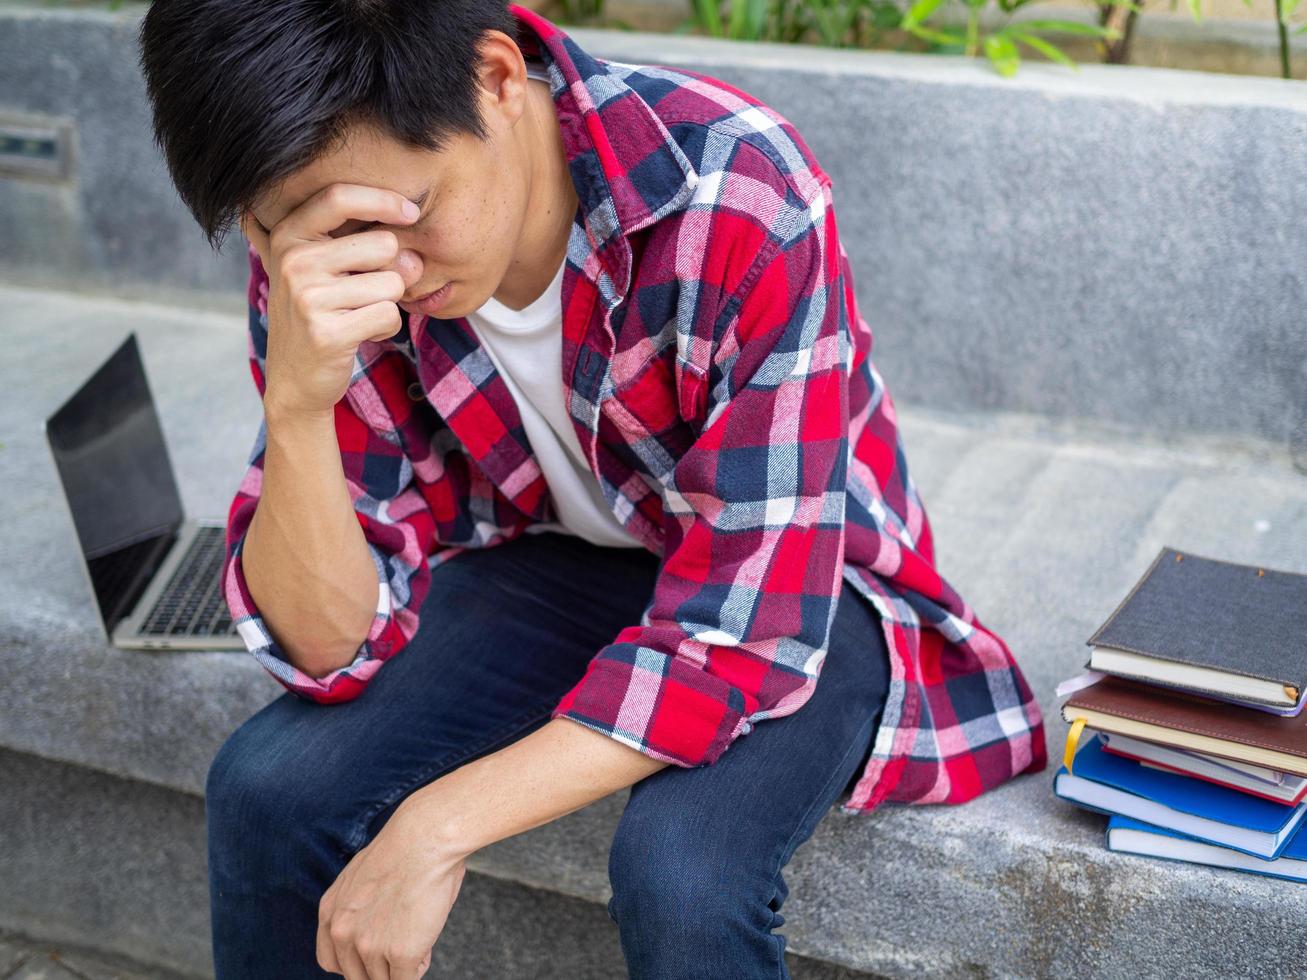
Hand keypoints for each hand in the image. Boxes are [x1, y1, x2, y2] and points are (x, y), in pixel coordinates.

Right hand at [239, 183, 426, 420]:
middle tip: (365, 292)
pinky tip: (360, 334)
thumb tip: (414, 258)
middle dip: (391, 271)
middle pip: (383, 245)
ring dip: (388, 303)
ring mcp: (307, 297)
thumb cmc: (319, 314)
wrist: (294, 378)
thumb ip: (367, 249)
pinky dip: (386, 328)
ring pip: (392, 283)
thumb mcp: (327, 270)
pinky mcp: (327, 332)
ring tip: (357, 315)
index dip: (383, 200)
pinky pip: (389, 315)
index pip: (339, 197)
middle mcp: (294, 261)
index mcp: (288, 236)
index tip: (411, 212)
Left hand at [317, 795, 468, 978]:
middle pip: (357, 976)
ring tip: (419, 937)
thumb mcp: (363, 878)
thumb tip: (377, 934)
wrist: (425, 838)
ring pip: (383, 979)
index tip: (372, 959)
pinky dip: (418, 968)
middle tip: (401, 946)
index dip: (354, 964)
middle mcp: (343, 933)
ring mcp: (370, 946)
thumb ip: (359, 910)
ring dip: (401, 965)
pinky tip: (425, 948)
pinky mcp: (400, 953)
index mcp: (331, 912)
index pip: (331, 962)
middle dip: (380, 966)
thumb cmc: (406, 849)